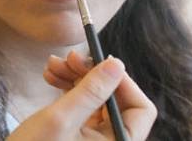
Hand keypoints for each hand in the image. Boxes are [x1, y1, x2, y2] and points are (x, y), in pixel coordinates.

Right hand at [6, 54, 155, 140]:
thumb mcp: (61, 119)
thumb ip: (91, 91)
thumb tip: (117, 64)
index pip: (141, 110)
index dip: (123, 82)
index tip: (99, 61)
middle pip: (117, 99)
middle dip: (93, 74)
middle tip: (69, 57)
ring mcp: (94, 140)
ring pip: (97, 98)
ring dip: (76, 77)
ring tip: (52, 65)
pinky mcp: (78, 135)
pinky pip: (82, 105)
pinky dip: (68, 87)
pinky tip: (50, 76)